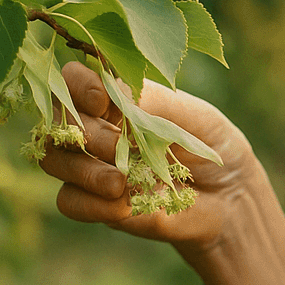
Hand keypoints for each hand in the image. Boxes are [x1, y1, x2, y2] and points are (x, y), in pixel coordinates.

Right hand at [38, 61, 256, 253]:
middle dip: (84, 132)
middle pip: (56, 120)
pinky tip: (123, 204)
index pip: (72, 79)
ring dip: (83, 170)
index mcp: (114, 96)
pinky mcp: (96, 203)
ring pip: (54, 160)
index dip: (77, 86)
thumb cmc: (212, 145)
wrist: (230, 197)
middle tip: (117, 146)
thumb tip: (112, 93)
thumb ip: (152, 101)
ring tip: (120, 182)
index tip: (102, 100)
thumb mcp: (193, 116)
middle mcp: (94, 127)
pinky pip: (69, 201)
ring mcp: (90, 166)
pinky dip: (90, 203)